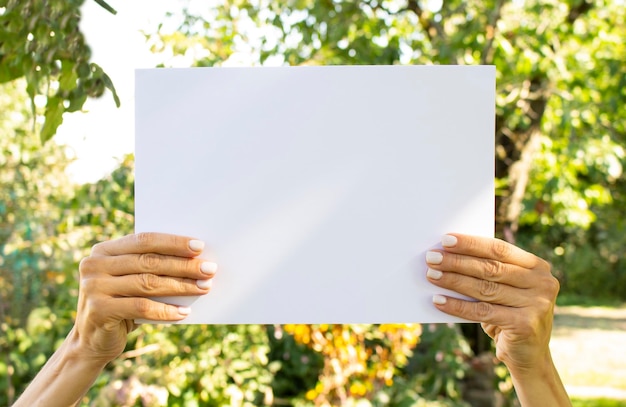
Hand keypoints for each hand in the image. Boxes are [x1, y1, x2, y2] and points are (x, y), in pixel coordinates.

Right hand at [72, 232, 216, 363]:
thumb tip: (195, 260)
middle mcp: (94, 265)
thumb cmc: (122, 304)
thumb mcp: (130, 281)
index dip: (173, 242)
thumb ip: (149, 267)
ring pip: (148, 283)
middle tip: (209, 269)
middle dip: (183, 265)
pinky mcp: (98, 310)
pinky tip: (184, 312)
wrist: (91, 342)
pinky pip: (141, 307)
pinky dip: (166, 310)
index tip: (199, 247)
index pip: (144, 240)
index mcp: (103, 250)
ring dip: (181, 286)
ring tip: (204, 287)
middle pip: (149, 261)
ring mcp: (93, 287)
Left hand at [425, 233, 558, 374]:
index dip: (471, 244)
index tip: (445, 240)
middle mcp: (542, 283)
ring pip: (485, 289)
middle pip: (491, 268)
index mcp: (537, 266)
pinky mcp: (525, 325)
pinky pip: (482, 312)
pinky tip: (438, 300)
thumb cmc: (509, 314)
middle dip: (457, 262)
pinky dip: (457, 306)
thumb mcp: (505, 289)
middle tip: (432, 257)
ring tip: (431, 275)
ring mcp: (537, 304)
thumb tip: (448, 255)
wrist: (529, 355)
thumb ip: (489, 272)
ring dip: (453, 281)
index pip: (500, 249)